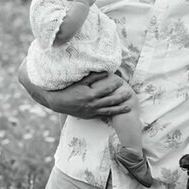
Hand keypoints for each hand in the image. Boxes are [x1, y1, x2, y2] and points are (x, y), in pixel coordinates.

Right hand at [17, 62, 131, 117]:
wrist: (58, 103)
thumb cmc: (69, 90)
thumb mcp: (81, 82)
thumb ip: (94, 77)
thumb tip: (106, 71)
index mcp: (90, 95)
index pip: (106, 90)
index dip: (115, 85)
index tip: (121, 81)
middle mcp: (92, 104)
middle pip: (111, 101)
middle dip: (121, 98)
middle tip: (130, 94)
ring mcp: (91, 112)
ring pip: (109, 111)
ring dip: (120, 109)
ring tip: (129, 108)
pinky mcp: (90, 116)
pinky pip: (102, 116)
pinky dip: (111, 114)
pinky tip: (117, 113)